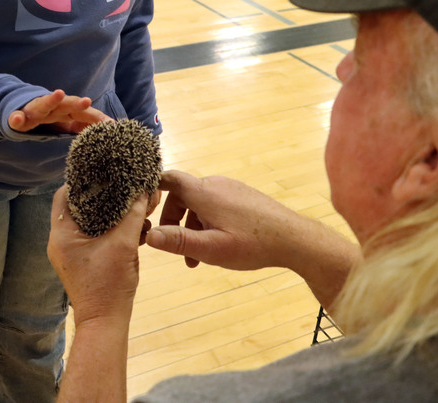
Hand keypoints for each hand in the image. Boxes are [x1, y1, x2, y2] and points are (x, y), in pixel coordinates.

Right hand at [8, 89, 110, 133]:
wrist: (18, 110)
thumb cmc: (48, 117)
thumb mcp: (66, 123)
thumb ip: (84, 126)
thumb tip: (109, 130)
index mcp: (65, 111)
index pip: (83, 113)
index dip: (95, 117)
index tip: (110, 124)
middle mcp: (52, 108)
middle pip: (66, 104)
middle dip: (77, 103)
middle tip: (87, 102)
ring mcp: (34, 111)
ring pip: (43, 104)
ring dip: (51, 99)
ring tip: (59, 94)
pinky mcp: (18, 117)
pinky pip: (16, 117)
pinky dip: (16, 118)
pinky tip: (16, 119)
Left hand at [48, 185, 149, 323]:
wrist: (106, 322)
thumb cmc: (109, 285)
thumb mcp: (124, 245)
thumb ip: (133, 215)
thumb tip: (144, 190)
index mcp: (62, 234)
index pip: (65, 195)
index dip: (83, 180)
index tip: (103, 170)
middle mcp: (62, 241)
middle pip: (79, 206)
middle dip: (103, 195)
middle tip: (122, 183)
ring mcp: (72, 252)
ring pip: (90, 222)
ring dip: (110, 212)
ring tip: (132, 202)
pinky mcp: (84, 260)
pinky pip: (96, 236)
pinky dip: (111, 228)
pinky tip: (133, 224)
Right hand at [146, 170, 359, 307]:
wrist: (295, 239)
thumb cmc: (252, 244)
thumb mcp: (211, 249)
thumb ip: (178, 241)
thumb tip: (148, 235)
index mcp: (203, 192)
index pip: (167, 178)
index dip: (151, 187)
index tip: (141, 203)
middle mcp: (215, 184)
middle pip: (181, 195)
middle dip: (173, 220)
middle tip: (172, 246)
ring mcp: (230, 189)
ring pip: (199, 203)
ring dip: (191, 226)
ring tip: (196, 257)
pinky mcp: (242, 196)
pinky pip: (215, 205)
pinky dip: (207, 223)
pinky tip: (216, 246)